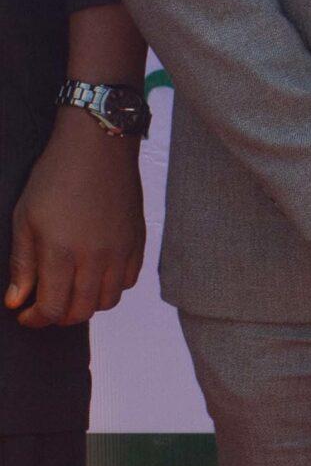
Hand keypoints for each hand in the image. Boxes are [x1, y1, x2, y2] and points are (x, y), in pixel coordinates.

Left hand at [6, 108, 146, 327]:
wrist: (99, 147)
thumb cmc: (55, 177)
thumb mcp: (24, 218)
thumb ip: (22, 264)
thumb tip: (17, 301)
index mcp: (62, 252)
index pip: (52, 308)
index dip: (35, 319)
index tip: (25, 314)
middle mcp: (95, 257)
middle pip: (81, 312)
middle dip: (59, 316)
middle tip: (45, 305)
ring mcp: (121, 250)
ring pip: (107, 301)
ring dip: (86, 304)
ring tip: (70, 290)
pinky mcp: (137, 240)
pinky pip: (129, 280)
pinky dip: (111, 286)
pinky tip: (95, 273)